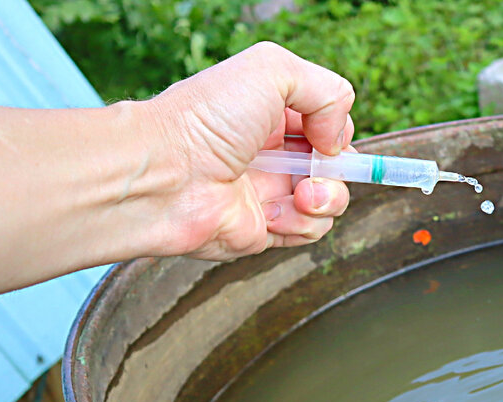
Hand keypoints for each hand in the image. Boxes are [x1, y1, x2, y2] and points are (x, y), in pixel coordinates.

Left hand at [144, 42, 355, 259]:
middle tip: (317, 166)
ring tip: (301, 195)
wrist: (164, 177)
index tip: (323, 134)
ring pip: (331, 200)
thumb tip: (336, 140)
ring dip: (328, 197)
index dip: (336, 129)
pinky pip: (309, 231)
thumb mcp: (272, 70)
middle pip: (336, 163)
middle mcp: (272, 151)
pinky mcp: (266, 228)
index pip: (328, 122)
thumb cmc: (206, 120)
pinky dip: (301, 223)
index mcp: (272, 112)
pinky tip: (272, 213)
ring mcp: (270, 191)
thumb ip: (326, 91)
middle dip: (338, 167)